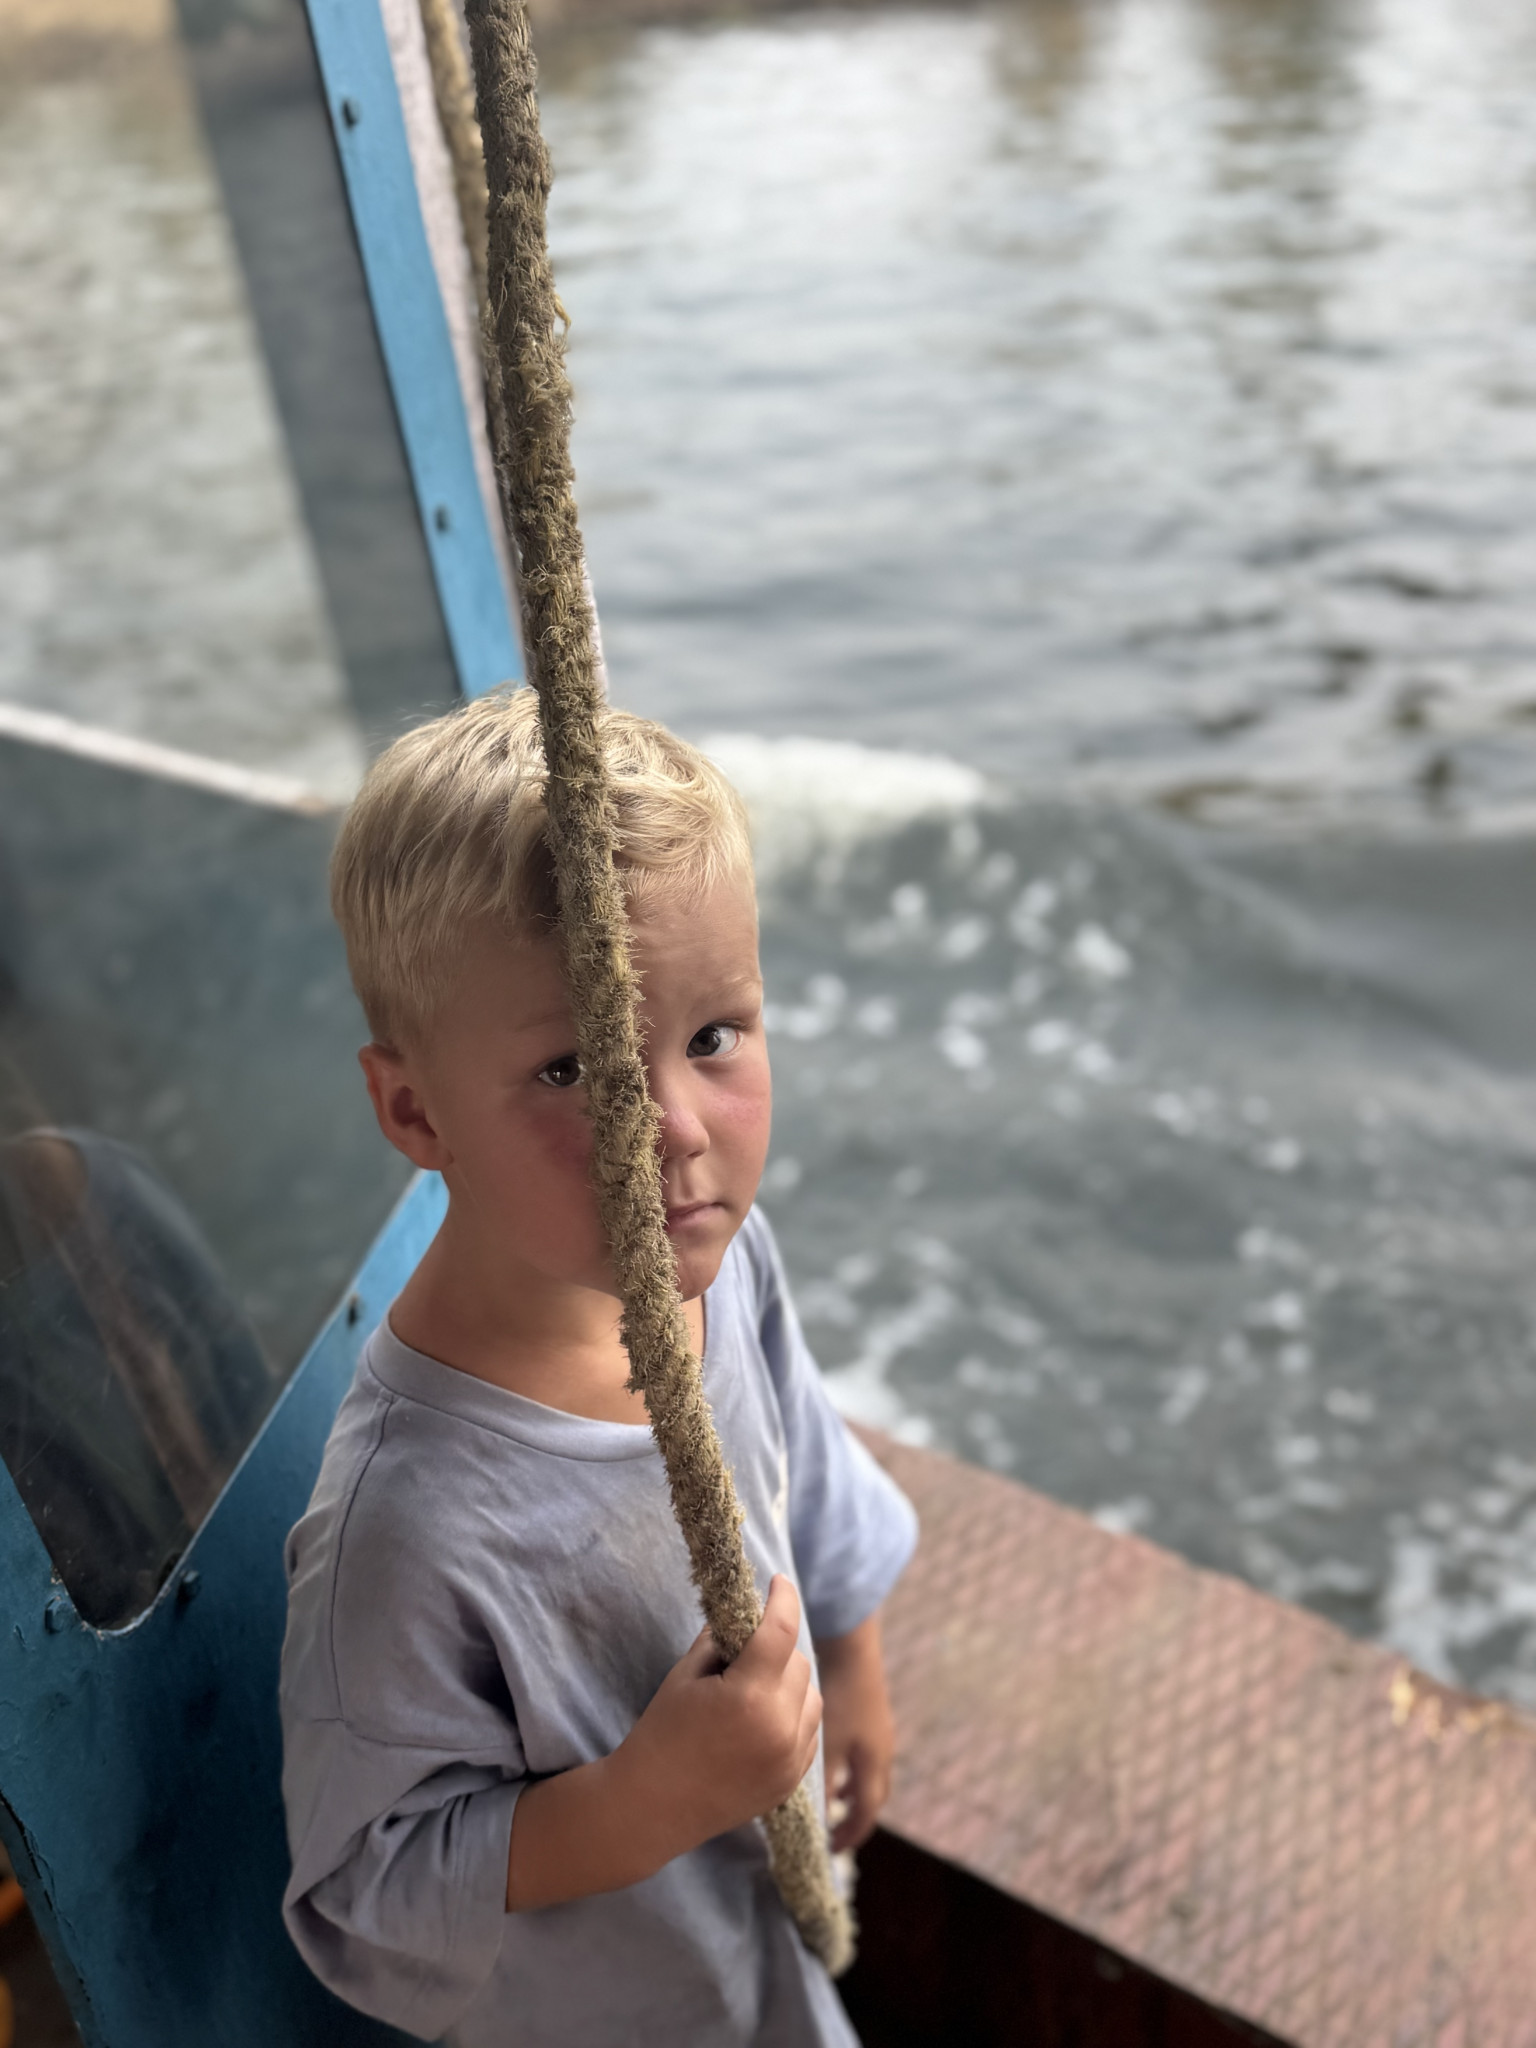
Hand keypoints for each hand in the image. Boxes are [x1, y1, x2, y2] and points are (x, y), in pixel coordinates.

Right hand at [620, 1574, 822, 1853]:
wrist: (651, 1808)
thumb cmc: (661, 1733)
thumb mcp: (684, 1676)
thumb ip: (719, 1640)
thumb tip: (744, 1612)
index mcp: (749, 1696)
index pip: (782, 1630)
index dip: (783, 1598)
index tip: (779, 1580)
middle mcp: (779, 1728)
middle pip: (798, 1663)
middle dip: (777, 1648)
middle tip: (744, 1654)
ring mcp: (789, 1759)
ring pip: (812, 1696)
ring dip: (790, 1682)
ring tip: (754, 1688)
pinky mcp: (792, 1781)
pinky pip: (809, 1730)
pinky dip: (794, 1715)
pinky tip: (762, 1719)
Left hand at [815, 1613, 894, 1851]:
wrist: (852, 1647)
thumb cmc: (839, 1695)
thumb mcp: (829, 1742)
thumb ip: (822, 1778)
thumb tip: (813, 1814)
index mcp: (873, 1762)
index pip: (866, 1810)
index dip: (851, 1832)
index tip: (831, 1849)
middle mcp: (880, 1749)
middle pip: (870, 1793)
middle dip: (853, 1813)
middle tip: (833, 1827)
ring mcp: (875, 1729)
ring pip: (864, 1770)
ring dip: (848, 1787)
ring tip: (828, 1794)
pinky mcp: (866, 1712)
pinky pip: (859, 1750)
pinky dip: (845, 1763)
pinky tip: (824, 1752)